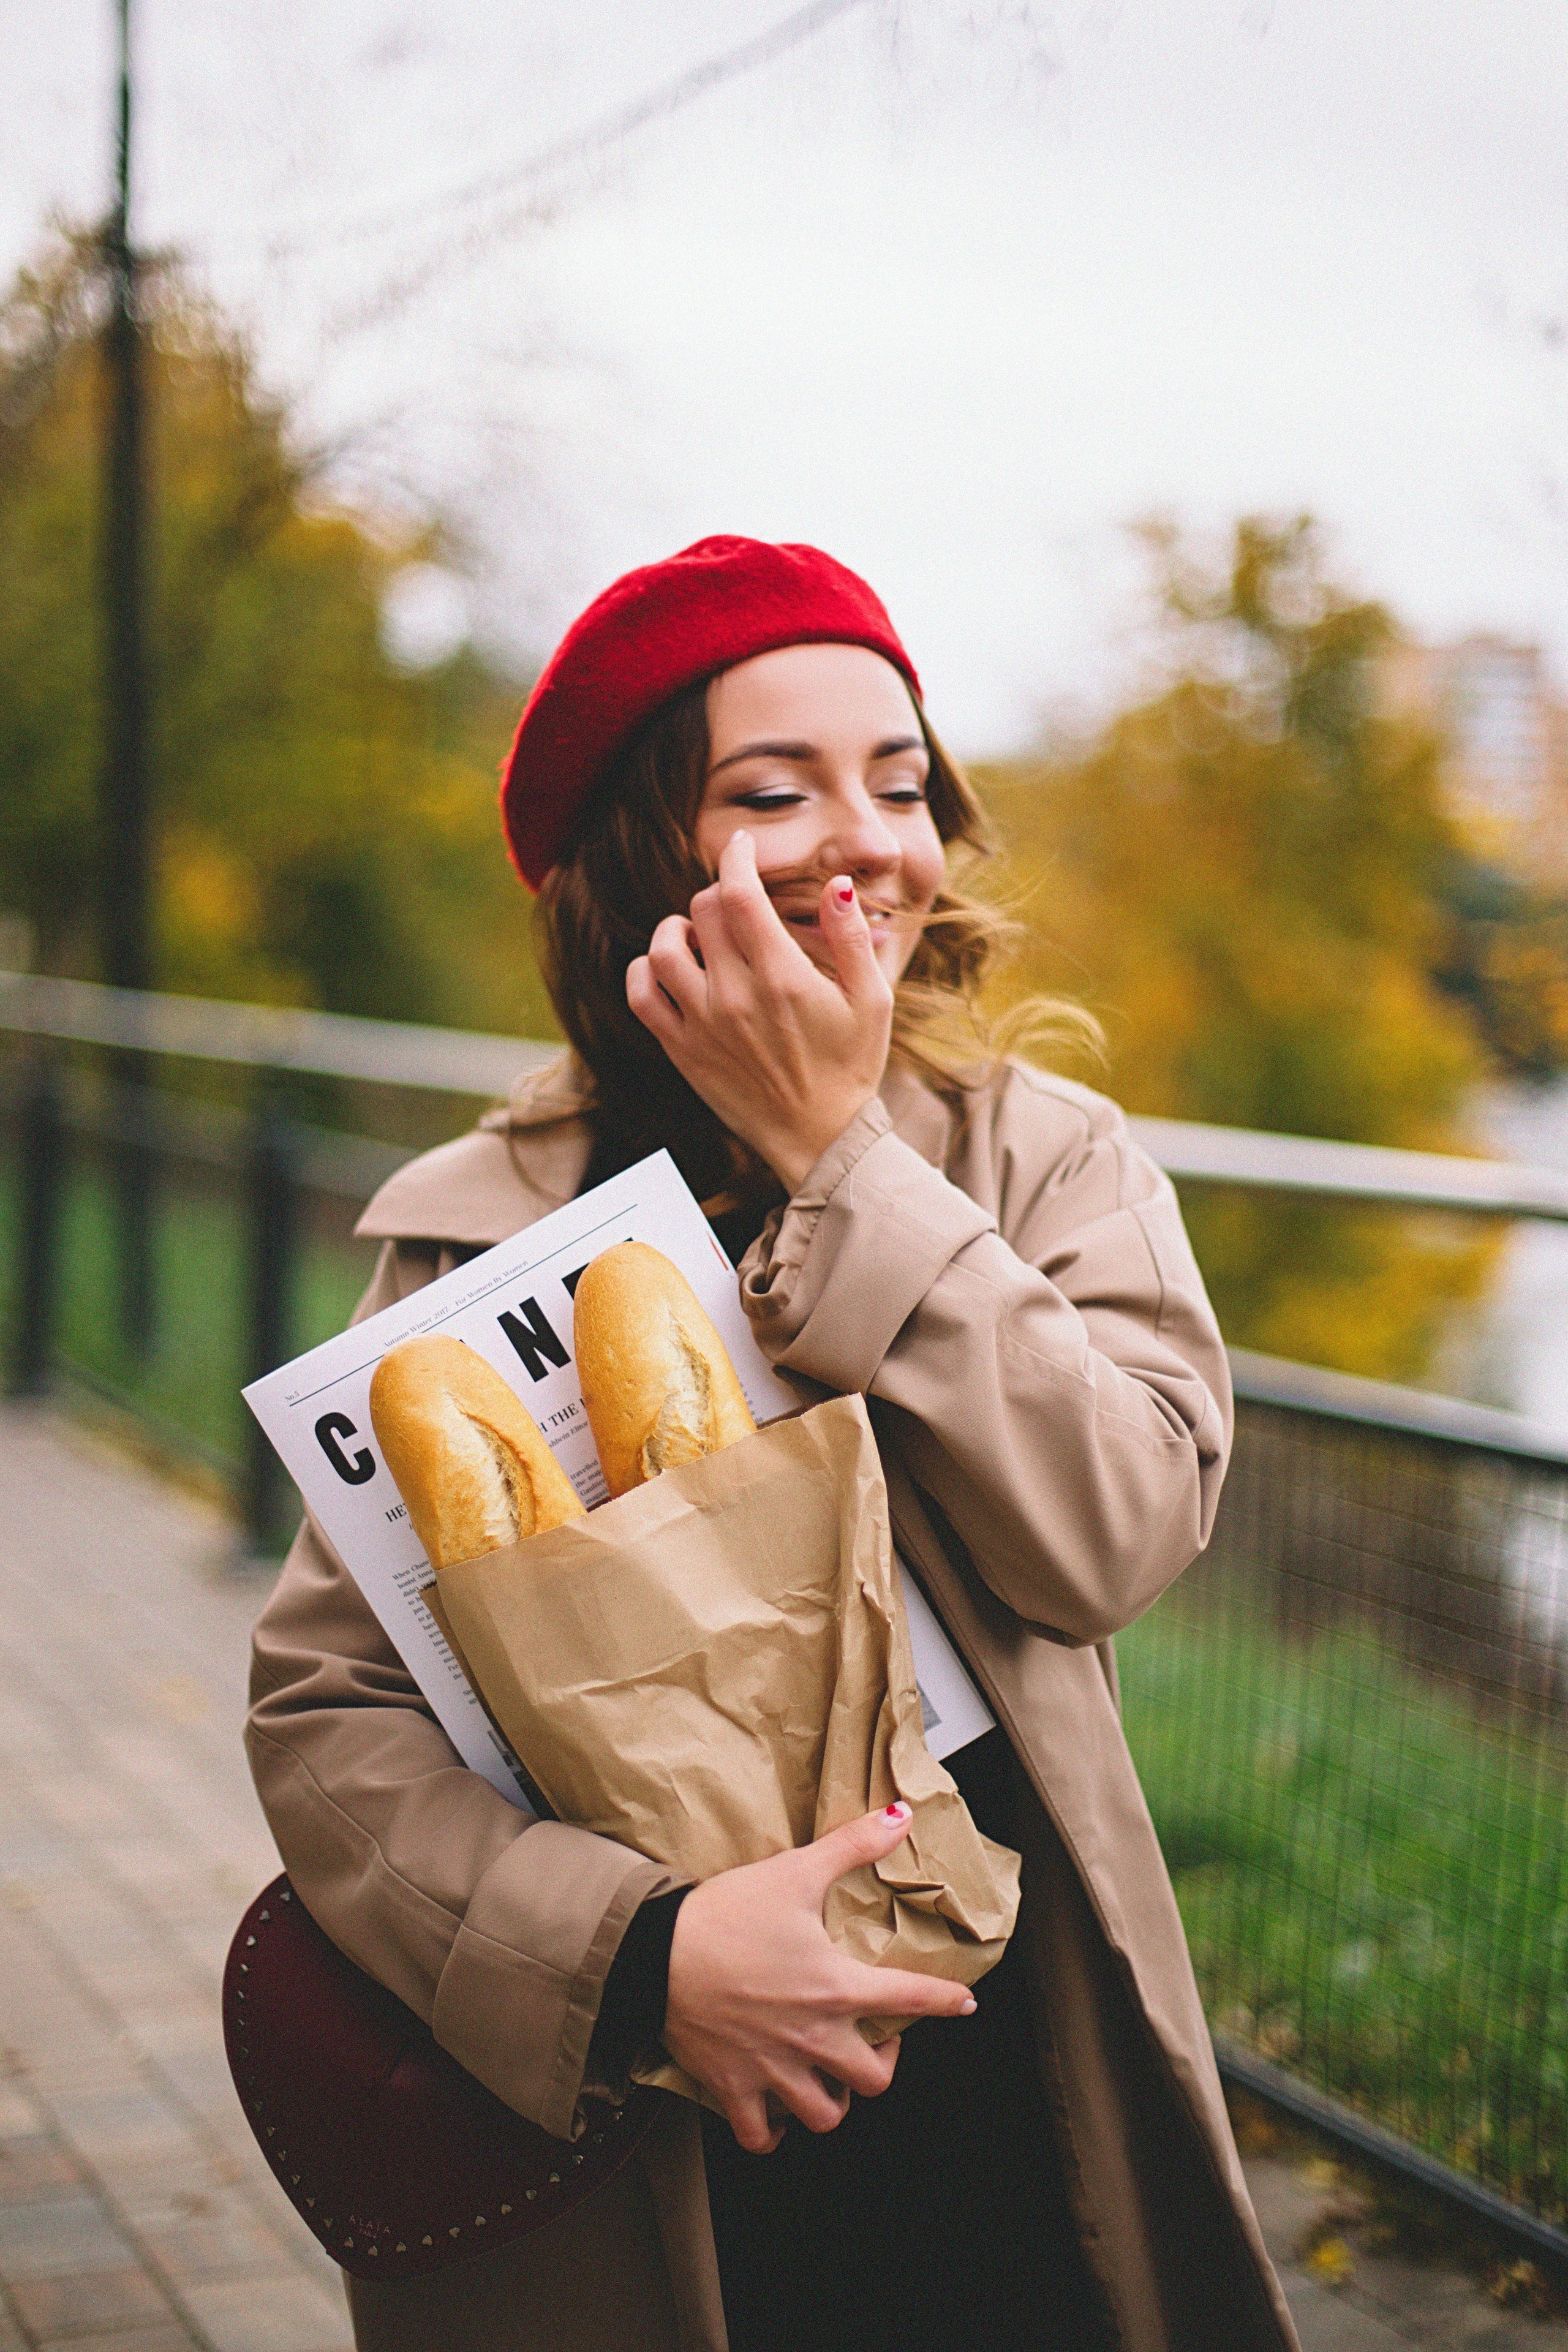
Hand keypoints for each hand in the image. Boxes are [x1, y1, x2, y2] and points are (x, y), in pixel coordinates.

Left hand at [625, 831, 894, 1192]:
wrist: (820, 1140)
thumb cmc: (850, 1067)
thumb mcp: (873, 1000)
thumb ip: (851, 938)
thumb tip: (836, 884)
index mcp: (781, 975)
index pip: (739, 892)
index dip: (736, 857)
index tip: (743, 847)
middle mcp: (733, 994)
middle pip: (702, 910)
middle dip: (719, 892)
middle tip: (738, 903)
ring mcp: (701, 1023)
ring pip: (663, 946)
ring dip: (678, 926)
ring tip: (699, 933)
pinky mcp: (681, 1049)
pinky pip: (640, 994)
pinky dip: (645, 969)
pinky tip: (669, 967)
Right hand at [662, 1802, 976, 2154]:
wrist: (656, 1951)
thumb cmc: (726, 1912)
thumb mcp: (795, 1871)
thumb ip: (852, 1845)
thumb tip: (900, 1815)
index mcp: (836, 1988)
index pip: (911, 2000)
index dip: (946, 2001)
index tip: (963, 2004)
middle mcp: (813, 2038)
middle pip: (874, 2080)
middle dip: (881, 2064)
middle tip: (872, 2042)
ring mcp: (774, 2069)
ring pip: (826, 2115)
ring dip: (833, 2101)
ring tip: (828, 2077)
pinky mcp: (733, 2088)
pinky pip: (762, 2136)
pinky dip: (773, 2132)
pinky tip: (777, 2111)